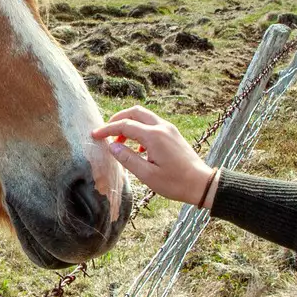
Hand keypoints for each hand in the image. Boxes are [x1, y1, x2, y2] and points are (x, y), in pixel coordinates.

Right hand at [91, 106, 216, 206]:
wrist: (201, 184)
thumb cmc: (175, 183)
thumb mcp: (147, 175)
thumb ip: (127, 158)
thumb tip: (112, 147)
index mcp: (154, 136)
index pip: (125, 125)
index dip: (107, 129)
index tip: (94, 135)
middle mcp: (162, 127)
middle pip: (135, 112)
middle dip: (118, 118)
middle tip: (106, 131)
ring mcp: (169, 129)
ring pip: (144, 116)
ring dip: (129, 124)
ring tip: (119, 142)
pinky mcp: (173, 134)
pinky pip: (152, 124)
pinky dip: (140, 130)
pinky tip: (137, 148)